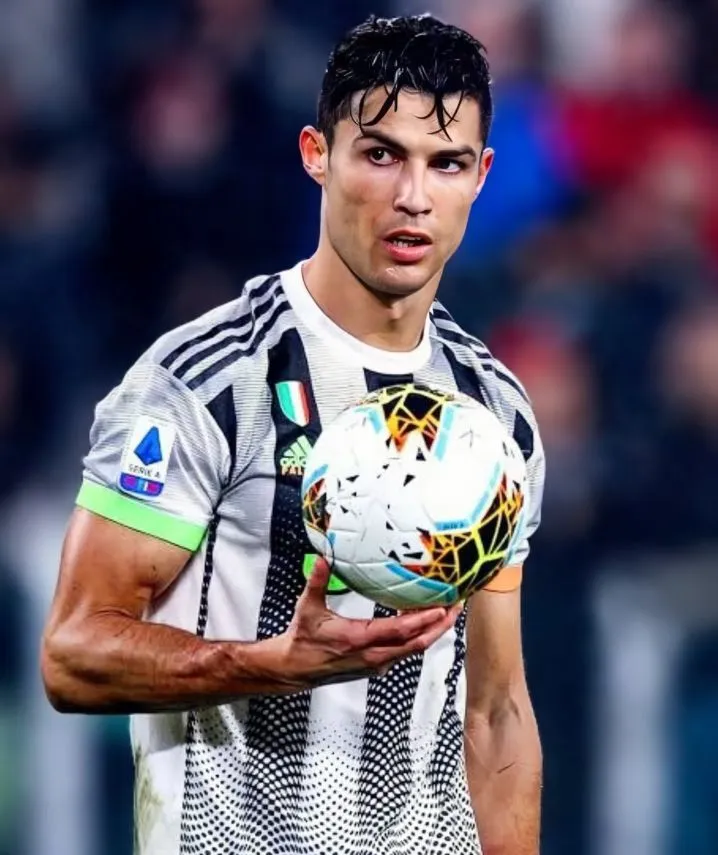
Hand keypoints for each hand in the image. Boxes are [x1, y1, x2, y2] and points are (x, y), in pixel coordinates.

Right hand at [266, 557, 461, 689]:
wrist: (295, 669)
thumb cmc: (302, 639)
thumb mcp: (307, 607)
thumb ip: (317, 581)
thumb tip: (325, 558)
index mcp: (357, 639)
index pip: (397, 631)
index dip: (420, 621)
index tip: (439, 609)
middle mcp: (372, 655)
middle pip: (416, 643)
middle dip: (439, 625)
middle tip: (456, 606)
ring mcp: (376, 663)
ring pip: (413, 649)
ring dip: (432, 631)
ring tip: (448, 611)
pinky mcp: (377, 665)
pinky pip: (404, 651)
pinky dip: (418, 636)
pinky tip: (424, 621)